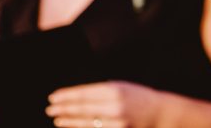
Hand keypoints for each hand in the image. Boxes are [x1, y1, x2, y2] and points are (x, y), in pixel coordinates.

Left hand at [45, 80, 161, 127]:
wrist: (160, 113)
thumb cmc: (138, 97)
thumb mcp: (121, 87)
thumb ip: (101, 91)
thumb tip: (76, 97)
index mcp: (115, 90)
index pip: (84, 93)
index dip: (67, 96)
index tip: (53, 97)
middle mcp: (115, 106)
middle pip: (83, 108)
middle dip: (64, 108)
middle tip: (50, 109)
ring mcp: (117, 122)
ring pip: (87, 123)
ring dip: (70, 121)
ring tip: (58, 119)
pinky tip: (73, 127)